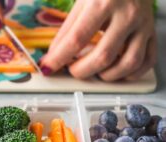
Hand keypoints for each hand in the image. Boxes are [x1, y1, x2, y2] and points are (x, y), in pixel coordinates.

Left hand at [40, 0, 156, 80]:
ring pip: (127, 64)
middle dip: (81, 70)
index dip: (59, 58)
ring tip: (94, 71)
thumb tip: (54, 57)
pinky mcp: (152, 34)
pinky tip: (116, 72)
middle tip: (72, 69)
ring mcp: (144, 25)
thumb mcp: (82, 2)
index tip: (47, 68)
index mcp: (104, 1)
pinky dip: (130, 74)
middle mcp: (127, 14)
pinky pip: (146, 62)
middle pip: (102, 56)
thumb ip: (67, 30)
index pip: (76, 39)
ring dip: (106, 76)